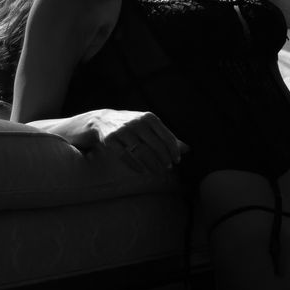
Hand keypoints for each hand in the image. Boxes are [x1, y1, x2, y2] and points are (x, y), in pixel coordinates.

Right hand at [57, 108, 185, 172]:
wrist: (102, 120)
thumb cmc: (132, 125)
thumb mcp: (149, 126)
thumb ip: (167, 137)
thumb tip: (188, 150)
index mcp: (149, 117)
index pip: (166, 137)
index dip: (173, 151)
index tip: (177, 161)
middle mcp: (136, 122)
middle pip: (156, 145)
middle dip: (164, 159)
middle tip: (168, 168)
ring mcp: (122, 131)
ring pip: (141, 152)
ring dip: (152, 164)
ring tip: (158, 172)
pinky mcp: (110, 140)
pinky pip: (125, 156)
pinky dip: (135, 166)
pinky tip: (143, 172)